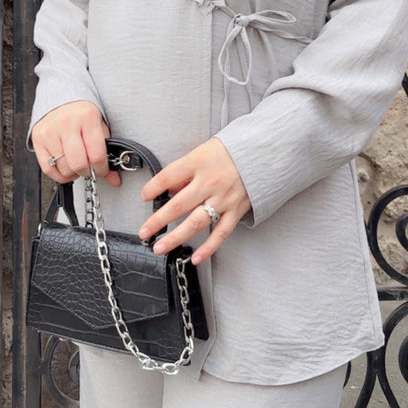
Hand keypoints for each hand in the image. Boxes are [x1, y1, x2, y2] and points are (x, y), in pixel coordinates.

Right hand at [30, 101, 120, 186]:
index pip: (96, 155)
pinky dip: (59, 175)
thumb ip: (107, 152)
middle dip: (87, 172)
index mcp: (87, 117)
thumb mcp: (99, 126)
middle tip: (89, 168)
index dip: (102, 169)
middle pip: (78, 164)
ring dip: (73, 173)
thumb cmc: (83, 114)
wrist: (63, 99)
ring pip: (63, 168)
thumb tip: (114, 179)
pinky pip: (48, 169)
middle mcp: (67, 122)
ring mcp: (50, 130)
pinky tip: (66, 168)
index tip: (102, 170)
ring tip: (77, 164)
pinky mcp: (38, 138)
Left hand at [138, 137, 249, 264]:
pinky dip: (208, 248)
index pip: (169, 176)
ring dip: (175, 237)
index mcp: (199, 162)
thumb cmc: (231, 150)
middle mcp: (209, 182)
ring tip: (159, 247)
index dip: (153, 187)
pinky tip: (195, 257)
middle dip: (157, 220)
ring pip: (196, 223)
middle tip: (144, 232)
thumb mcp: (203, 150)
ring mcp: (223, 198)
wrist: (263, 152)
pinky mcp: (236, 210)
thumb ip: (186, 171)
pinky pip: (220, 233)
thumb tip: (169, 188)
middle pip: (178, 205)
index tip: (144, 196)